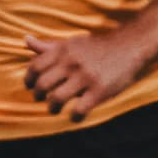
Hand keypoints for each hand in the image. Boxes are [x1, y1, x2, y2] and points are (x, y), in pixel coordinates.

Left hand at [22, 28, 154, 123]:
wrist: (131, 46)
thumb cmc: (97, 47)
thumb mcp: (72, 43)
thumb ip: (48, 46)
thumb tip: (26, 40)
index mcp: (63, 51)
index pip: (35, 67)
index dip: (29, 80)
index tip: (32, 86)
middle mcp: (72, 63)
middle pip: (43, 85)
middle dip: (38, 96)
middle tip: (43, 99)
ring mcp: (86, 77)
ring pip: (57, 99)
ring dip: (52, 108)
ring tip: (55, 109)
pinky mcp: (100, 90)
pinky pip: (79, 110)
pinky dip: (74, 117)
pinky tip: (76, 116)